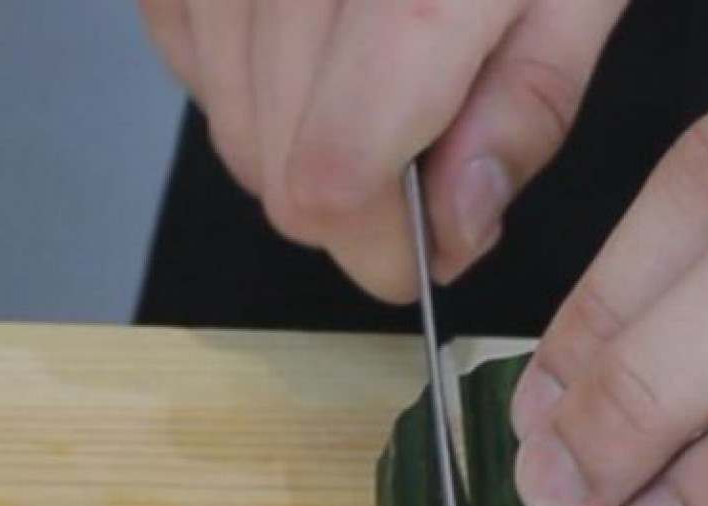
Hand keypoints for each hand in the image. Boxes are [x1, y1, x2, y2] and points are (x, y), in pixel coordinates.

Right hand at [138, 0, 626, 299]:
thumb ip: (522, 109)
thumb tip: (456, 228)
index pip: (333, 183)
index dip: (377, 254)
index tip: (417, 262)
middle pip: (272, 167)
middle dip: (350, 214)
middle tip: (412, 190)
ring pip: (225, 119)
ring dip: (300, 150)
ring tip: (372, 110)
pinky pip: (185, 41)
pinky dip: (244, 80)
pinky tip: (308, 56)